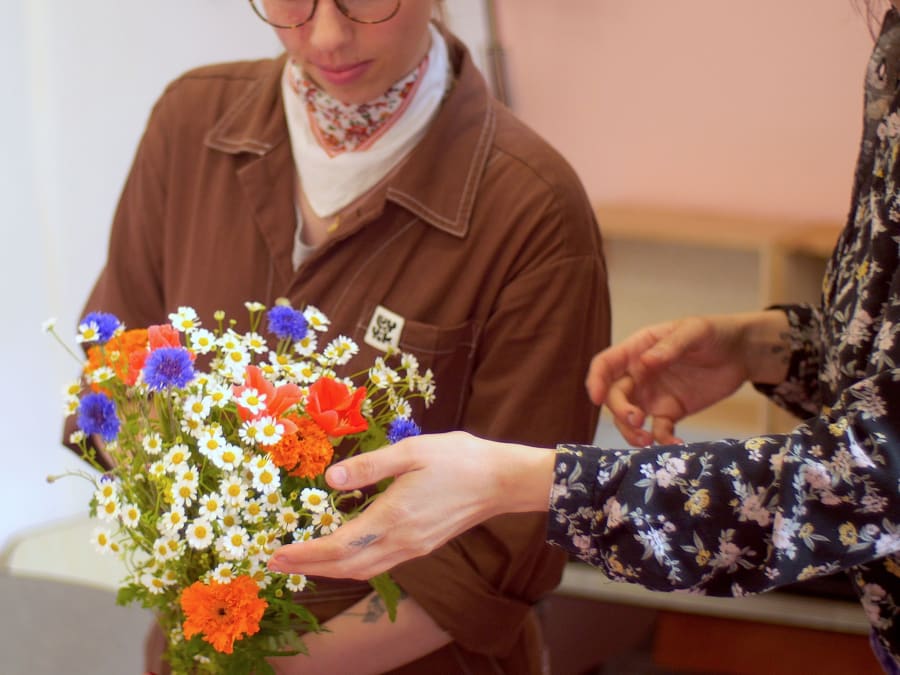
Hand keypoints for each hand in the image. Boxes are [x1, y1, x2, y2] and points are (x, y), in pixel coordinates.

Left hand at [268, 432, 554, 579]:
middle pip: (345, 567)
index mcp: (393, 517)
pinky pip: (378, 565)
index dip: (305, 554)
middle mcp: (401, 541)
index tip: (277, 553)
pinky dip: (352, 565)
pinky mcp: (422, 546)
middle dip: (308, 567)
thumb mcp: (411, 451)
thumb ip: (369, 465)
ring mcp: (413, 548)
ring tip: (303, 561)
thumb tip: (330, 478)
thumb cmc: (458, 459)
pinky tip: (344, 552)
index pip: (338, 546)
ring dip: (329, 570)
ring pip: (362, 570)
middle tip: (276, 562)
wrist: (500, 480)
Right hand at [586, 314, 764, 445]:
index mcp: (637, 349)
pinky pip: (658, 430)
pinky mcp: (671, 412)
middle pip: (614, 396)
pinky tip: (676, 445)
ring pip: (628, 418)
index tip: (596, 398)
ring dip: (632, 432)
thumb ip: (670, 346)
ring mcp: (653, 395)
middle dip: (619, 411)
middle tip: (638, 421)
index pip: (605, 364)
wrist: (741, 353)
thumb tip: (644, 363)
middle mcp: (638, 374)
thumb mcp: (695, 331)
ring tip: (648, 441)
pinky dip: (662, 441)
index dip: (595, 380)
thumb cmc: (714, 333)